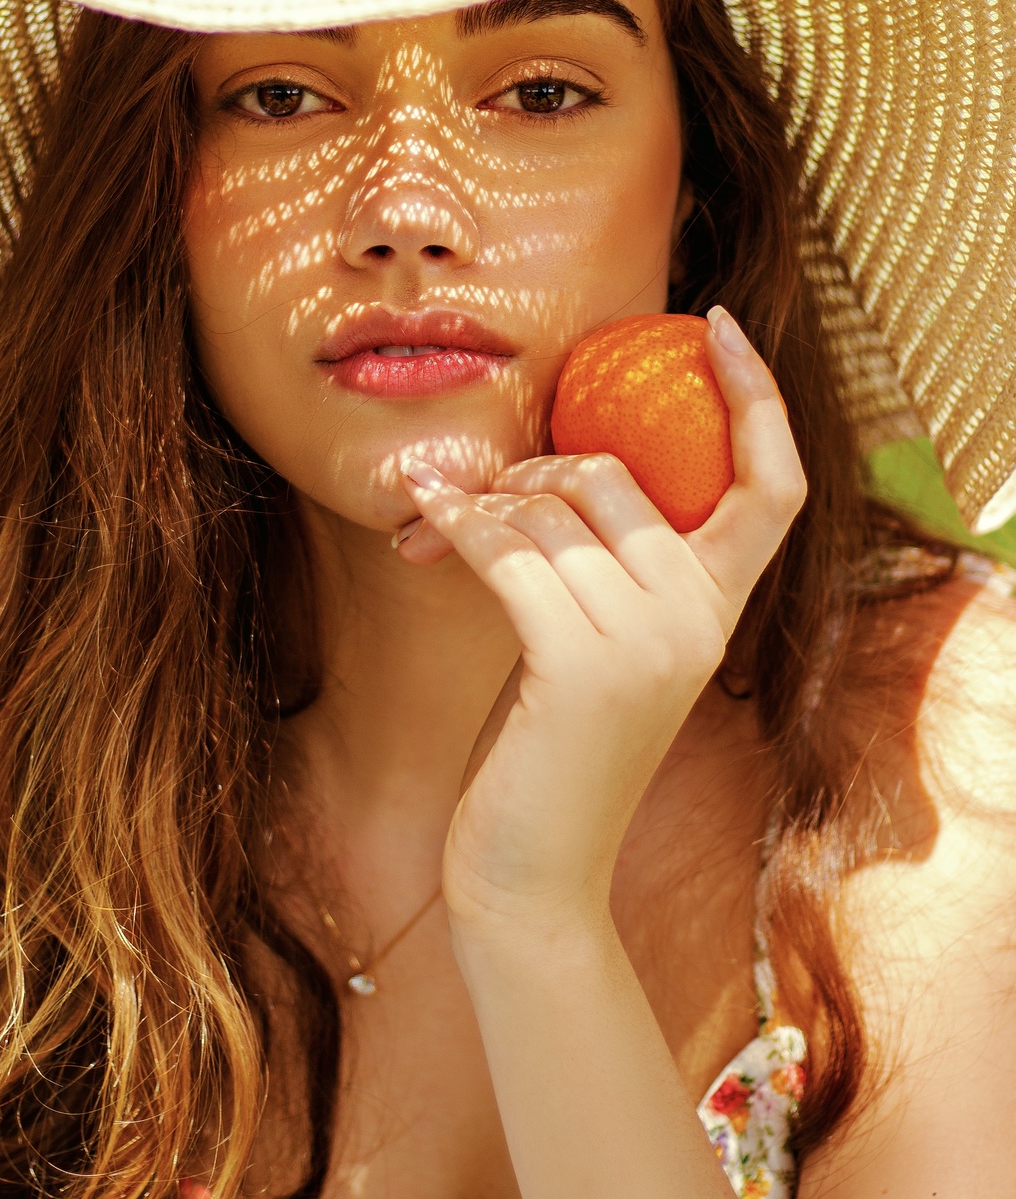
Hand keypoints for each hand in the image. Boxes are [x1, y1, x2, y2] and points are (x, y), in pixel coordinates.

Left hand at [398, 306, 805, 939]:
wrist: (534, 871)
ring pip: (551, 509)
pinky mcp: (579, 662)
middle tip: (479, 496)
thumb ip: (600, 563)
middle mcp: (700, 617)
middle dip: (536, 468)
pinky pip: (508, 549)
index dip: (754, 397)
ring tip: (438, 523)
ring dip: (482, 503)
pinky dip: (458, 525)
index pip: (774, 483)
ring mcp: (648, 640)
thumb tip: (529, 465)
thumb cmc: (553, 747)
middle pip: (618, 474)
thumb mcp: (600, 643)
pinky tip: (423, 520)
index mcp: (720, 607)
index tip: (714, 326)